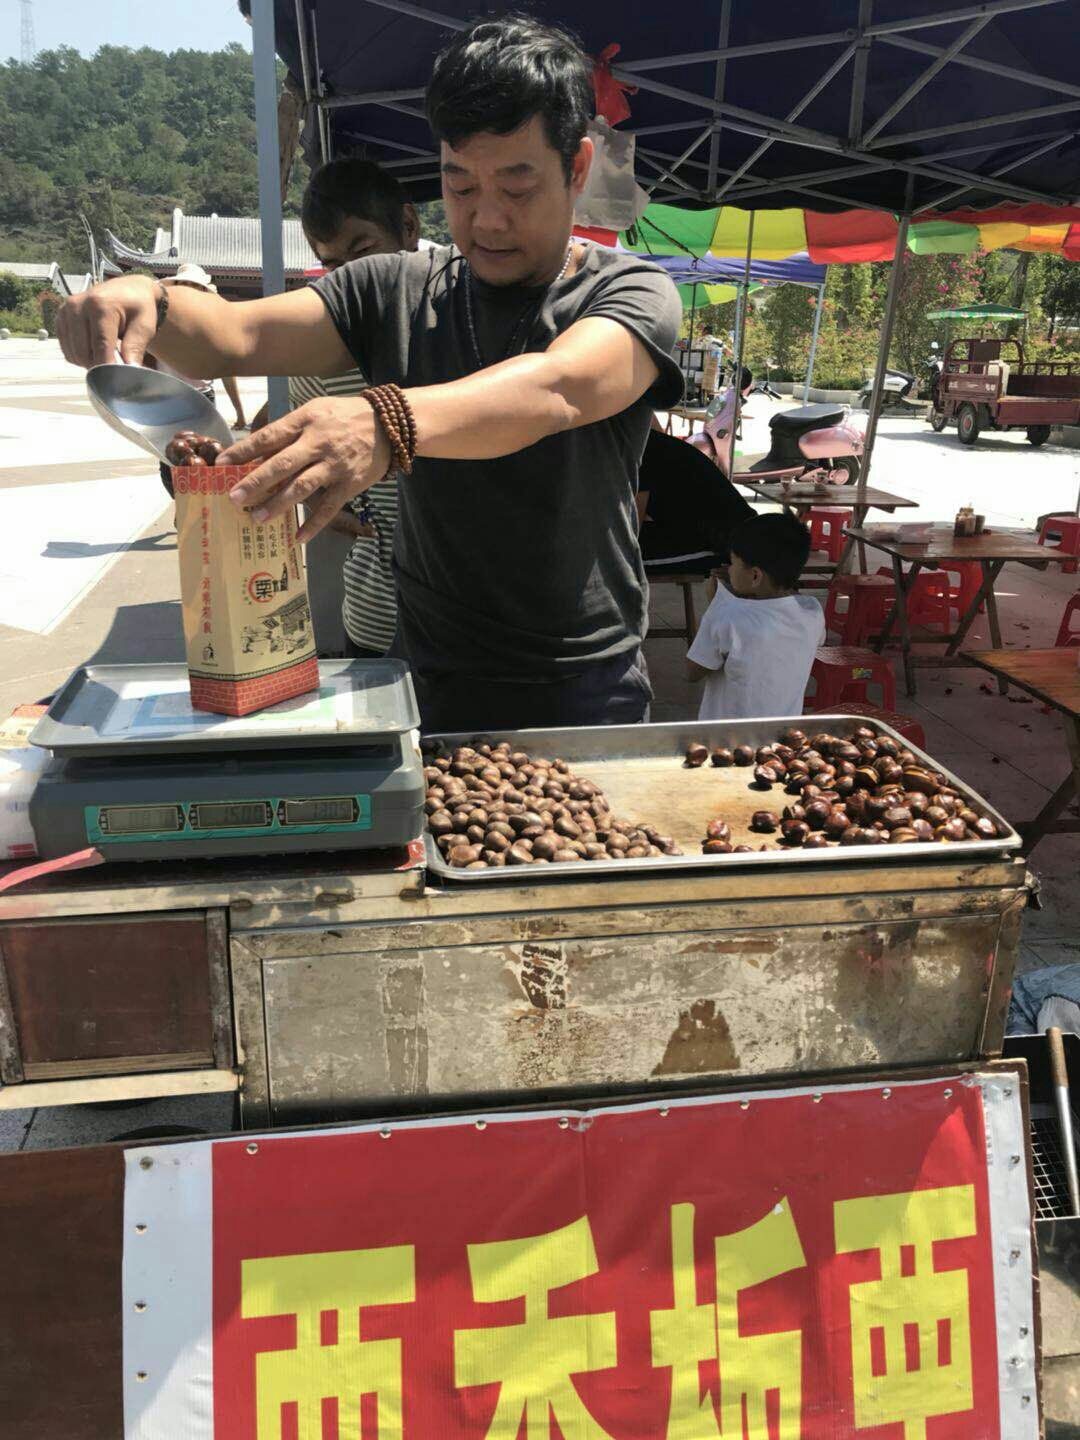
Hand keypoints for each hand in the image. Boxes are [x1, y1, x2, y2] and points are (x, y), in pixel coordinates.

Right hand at [57, 275, 158, 367]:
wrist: (128, 290)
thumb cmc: (138, 308)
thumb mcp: (144, 326)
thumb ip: (135, 347)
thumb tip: (130, 370)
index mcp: (100, 305)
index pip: (100, 345)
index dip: (107, 367)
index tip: (116, 382)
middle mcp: (78, 305)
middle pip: (84, 352)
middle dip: (99, 366)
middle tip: (115, 369)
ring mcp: (66, 310)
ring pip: (74, 353)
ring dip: (89, 362)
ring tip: (106, 354)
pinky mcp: (60, 317)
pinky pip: (67, 349)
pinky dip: (80, 356)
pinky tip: (93, 349)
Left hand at [218, 396, 391, 542]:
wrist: (389, 424)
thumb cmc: (344, 416)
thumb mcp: (315, 412)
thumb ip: (290, 431)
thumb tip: (259, 454)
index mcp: (305, 422)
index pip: (268, 437)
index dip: (244, 451)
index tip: (222, 464)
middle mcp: (318, 443)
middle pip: (281, 464)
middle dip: (255, 482)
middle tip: (234, 498)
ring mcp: (334, 465)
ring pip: (301, 487)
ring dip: (278, 504)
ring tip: (257, 518)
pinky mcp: (350, 484)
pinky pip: (329, 507)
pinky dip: (313, 523)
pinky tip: (298, 537)